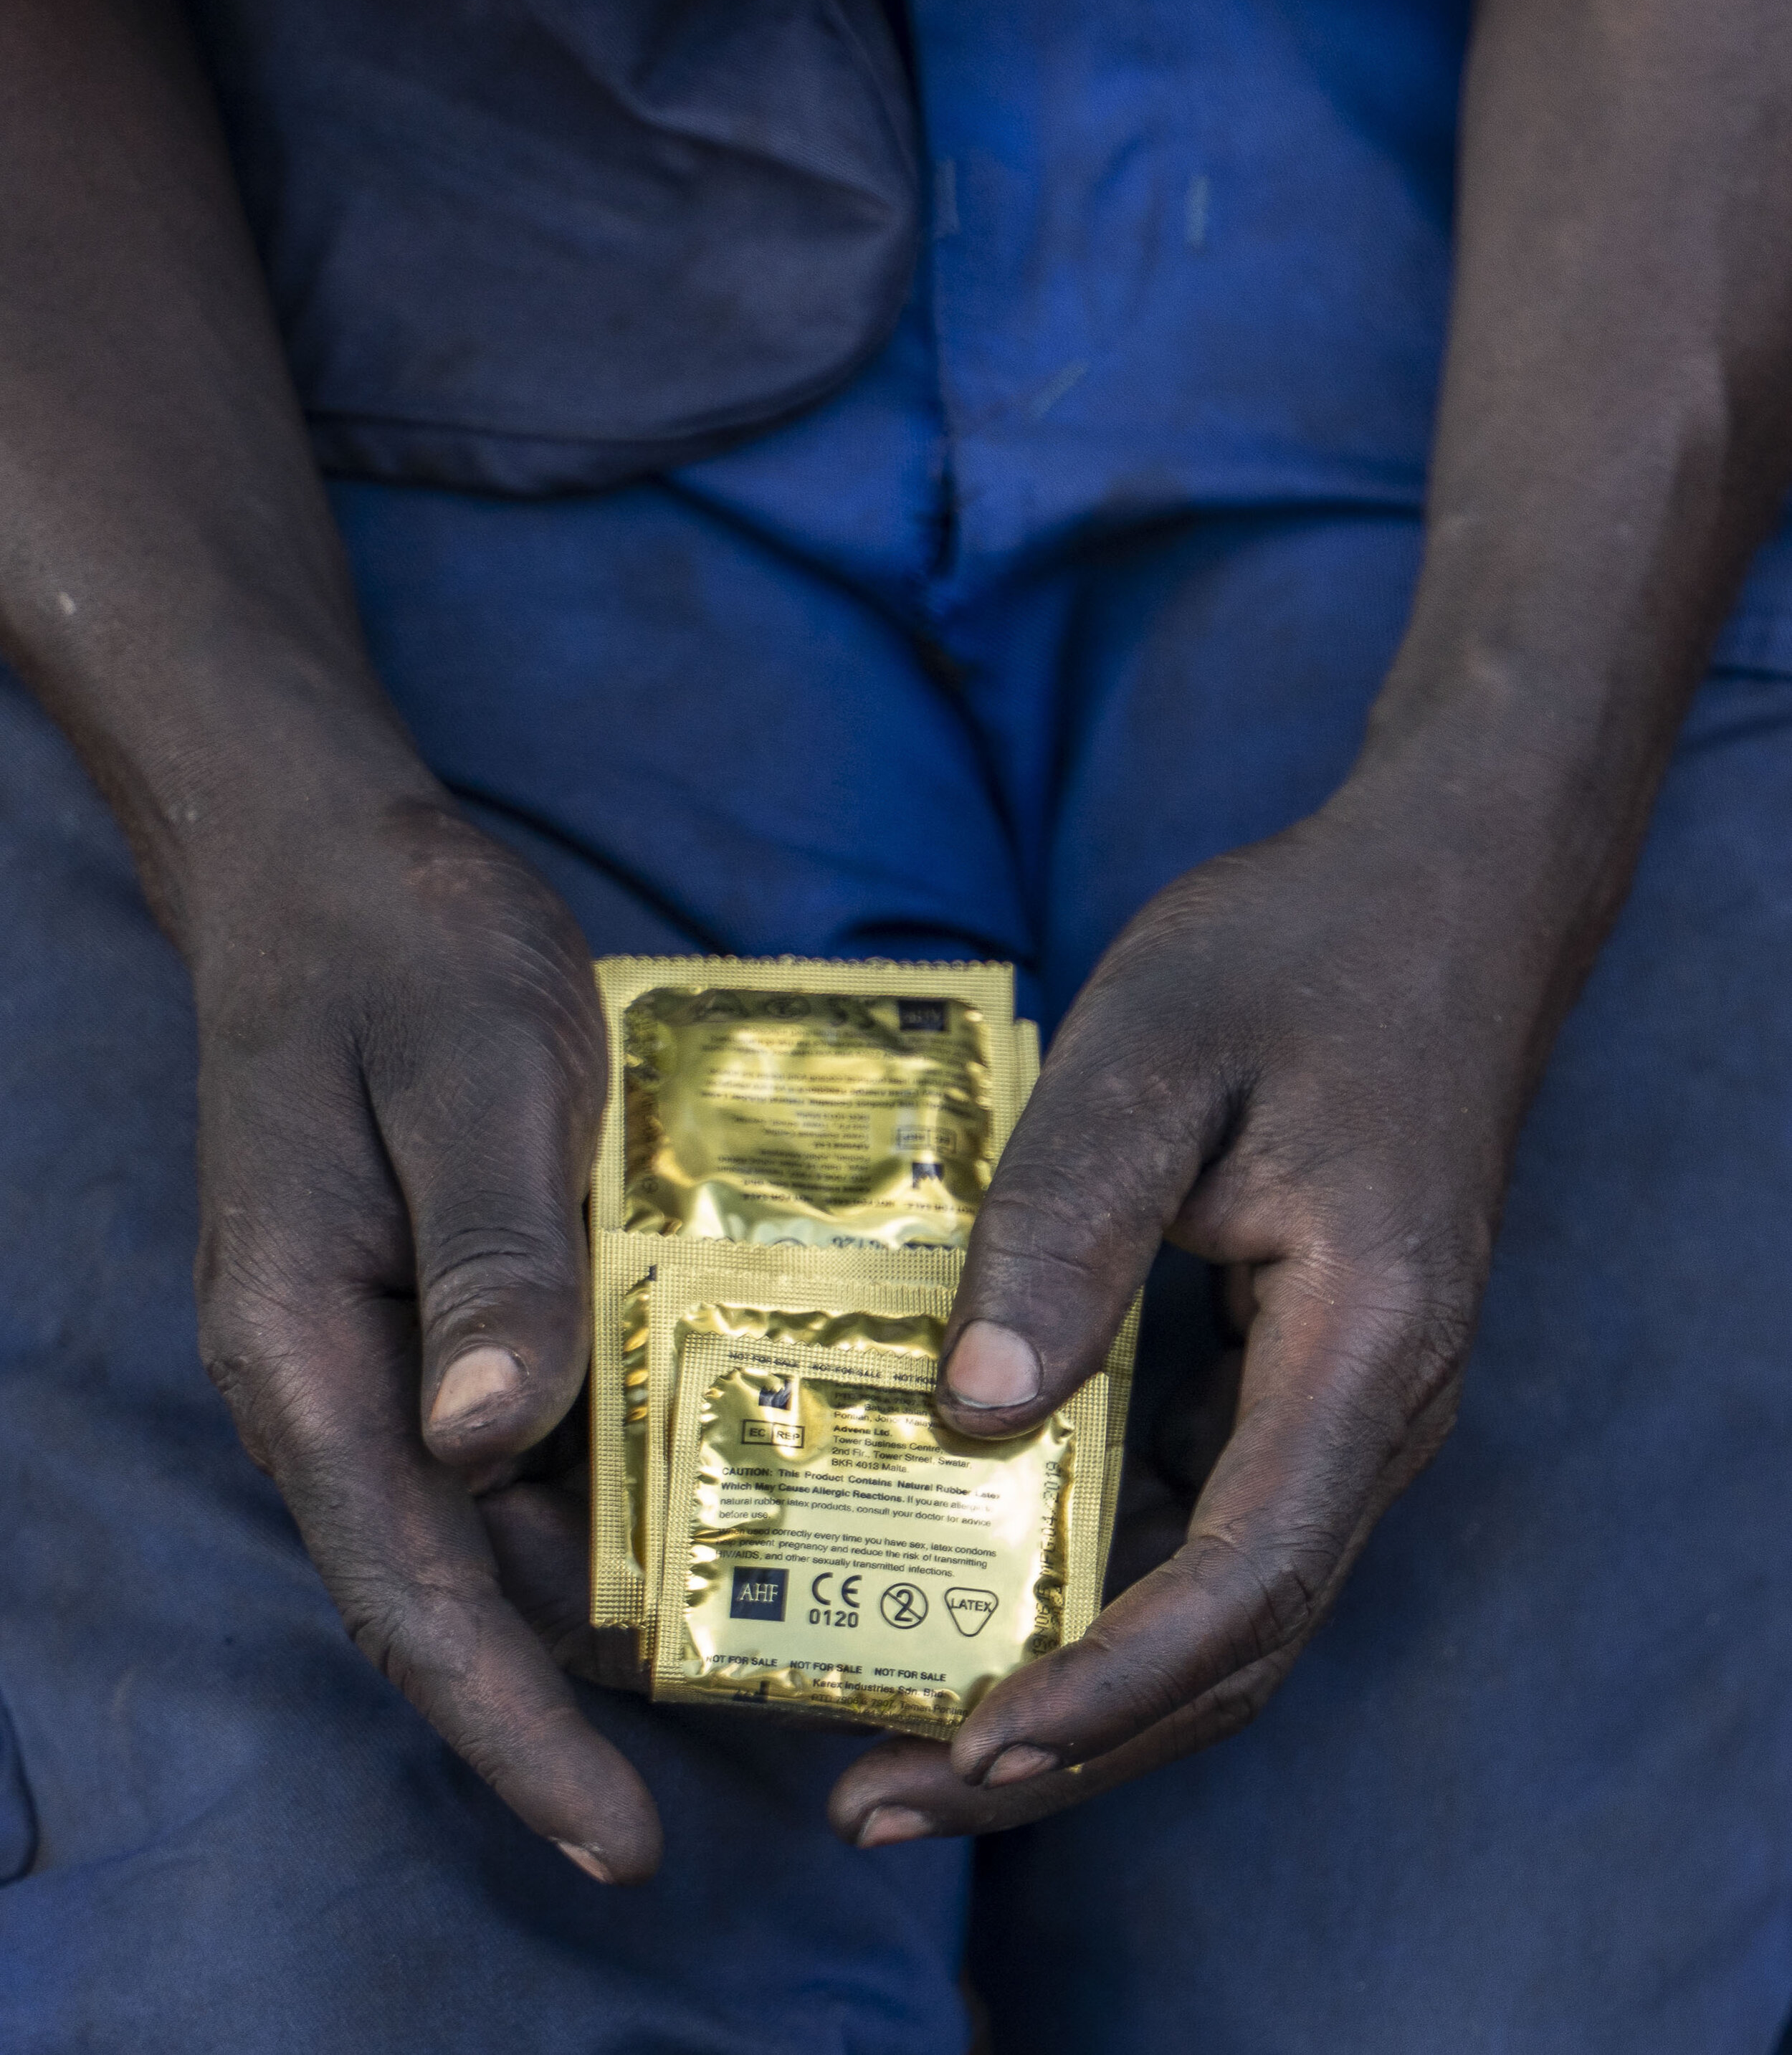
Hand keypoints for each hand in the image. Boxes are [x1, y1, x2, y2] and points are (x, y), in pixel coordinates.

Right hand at [187, 791, 659, 1882]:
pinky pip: (528, 1428)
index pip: (406, 1587)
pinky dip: (617, 1472)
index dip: (511, 1726)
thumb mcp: (475, 1083)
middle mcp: (337, 1377)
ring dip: (613, 1583)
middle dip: (580, 1693)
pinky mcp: (448, 1302)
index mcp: (307, 1350)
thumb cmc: (404, 957)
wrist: (340, 868)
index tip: (620, 1836)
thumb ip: (489, 1258)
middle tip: (750, 1747)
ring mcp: (390, 1345)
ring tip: (769, 1639)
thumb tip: (488, 1446)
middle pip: (454, 1584)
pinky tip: (724, 1480)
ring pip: (498, 1517)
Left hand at [831, 768, 1569, 1846]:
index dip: (1107, 1684)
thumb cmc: (1302, 954)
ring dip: (1076, 1686)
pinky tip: (978, 1575)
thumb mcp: (1158, 1053)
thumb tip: (975, 1405)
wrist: (1439, 900)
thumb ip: (1072, 1223)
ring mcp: (1342, 1403)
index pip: (1245, 1579)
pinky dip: (1096, 1578)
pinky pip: (1202, 1517)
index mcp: (1365, 1346)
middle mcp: (1374, 1410)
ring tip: (901, 1730)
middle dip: (1064, 1745)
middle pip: (1231, 1646)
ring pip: (1219, 1603)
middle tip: (879, 1800)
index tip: (968, 1748)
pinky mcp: (1296, 1374)